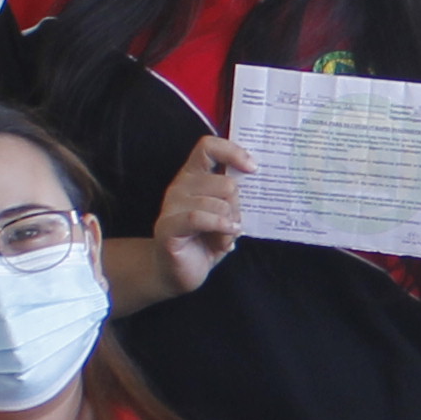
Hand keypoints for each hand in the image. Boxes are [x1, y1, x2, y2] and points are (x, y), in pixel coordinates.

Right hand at [158, 135, 249, 288]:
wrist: (179, 272)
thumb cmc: (204, 241)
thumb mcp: (225, 216)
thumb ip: (234, 199)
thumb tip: (252, 181)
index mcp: (194, 176)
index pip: (208, 147)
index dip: (232, 151)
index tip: (252, 168)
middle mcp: (180, 186)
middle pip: (224, 183)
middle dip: (238, 207)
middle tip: (235, 224)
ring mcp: (171, 206)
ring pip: (216, 203)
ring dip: (229, 223)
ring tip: (226, 237)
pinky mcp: (168, 227)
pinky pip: (198, 217)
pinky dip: (218, 227)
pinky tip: (224, 239)